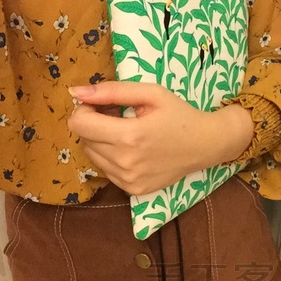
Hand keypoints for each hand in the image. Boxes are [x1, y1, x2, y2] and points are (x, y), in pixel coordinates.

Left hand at [67, 82, 253, 195]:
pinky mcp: (133, 190)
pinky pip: (106, 170)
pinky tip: (132, 148)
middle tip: (119, 115)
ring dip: (101, 141)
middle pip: (83, 139)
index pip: (79, 124)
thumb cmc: (179, 114)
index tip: (105, 104)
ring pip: (92, 155)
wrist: (205, 145)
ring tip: (126, 131)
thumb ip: (112, 90)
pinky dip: (112, 157)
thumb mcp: (150, 93)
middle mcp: (125, 162)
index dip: (86, 109)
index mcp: (129, 136)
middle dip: (95, 123)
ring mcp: (128, 180)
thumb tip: (75, 92)